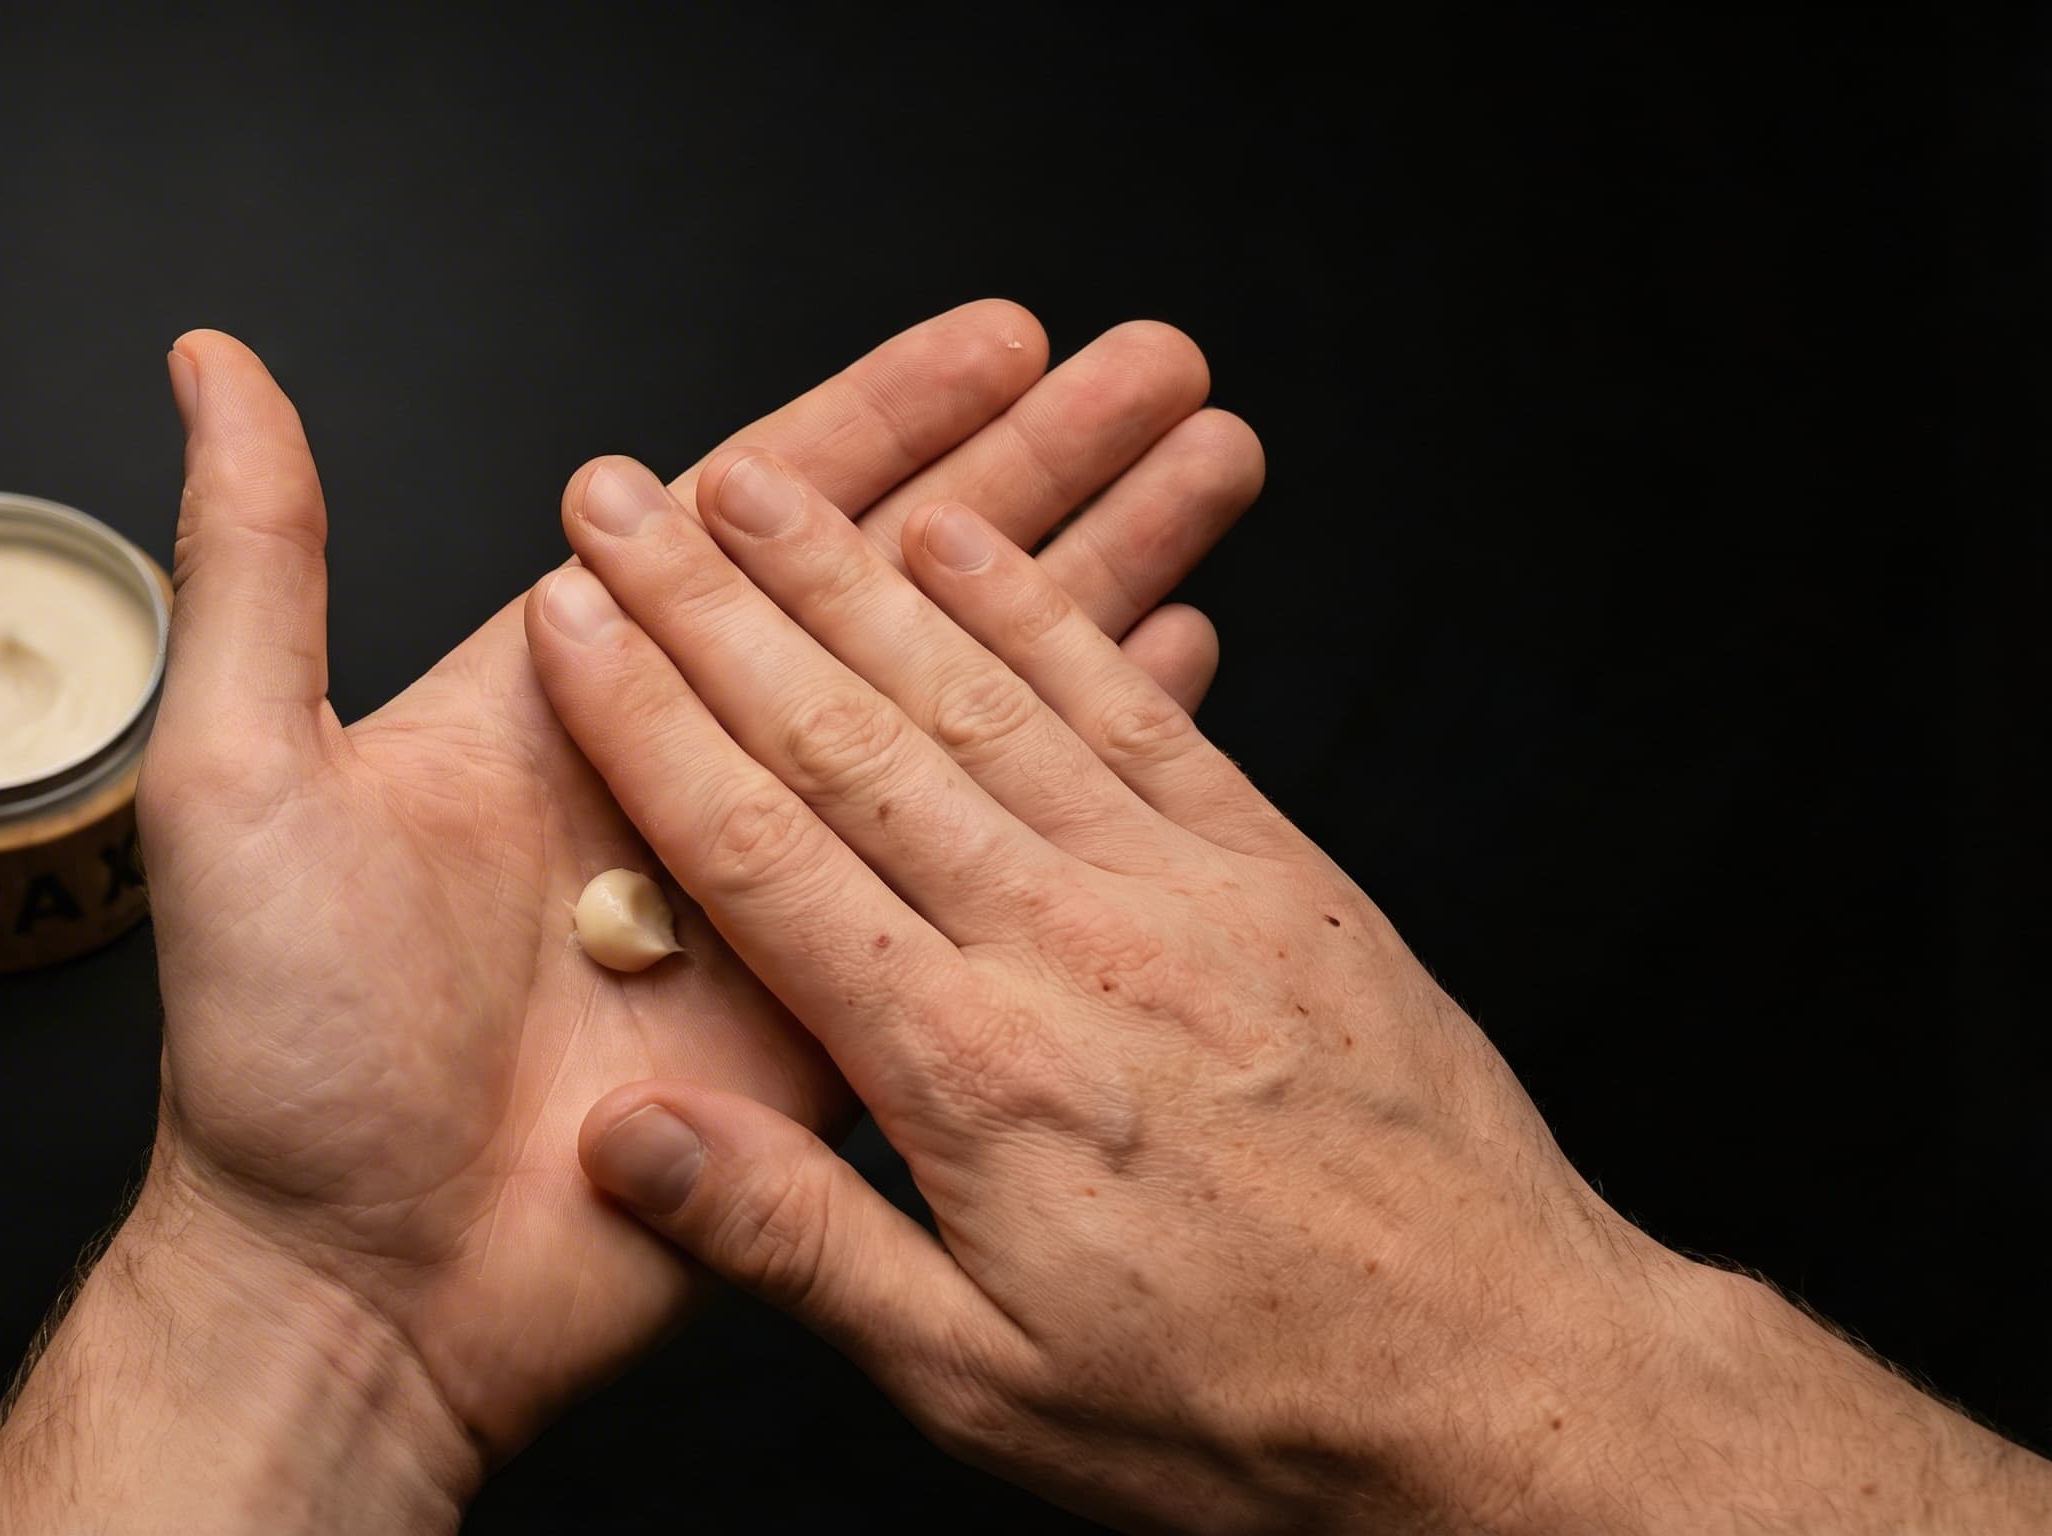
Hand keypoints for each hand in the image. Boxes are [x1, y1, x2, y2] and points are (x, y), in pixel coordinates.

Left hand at [0, 304, 1267, 1529]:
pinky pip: (982, 864)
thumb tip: (216, 367)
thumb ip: (260, 561)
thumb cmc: (280, 1054)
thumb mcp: (240, 778)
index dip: (892, 420)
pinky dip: (1079, 765)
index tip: (1005, 342)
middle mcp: (697, 773)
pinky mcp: (843, 1010)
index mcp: (578, 697)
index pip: (765, 516)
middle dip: (1042, 469)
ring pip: (968, 701)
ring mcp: (783, 890)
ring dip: (1094, 585)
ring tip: (1209, 473)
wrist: (355, 1291)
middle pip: (903, 586)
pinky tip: (1169, 678)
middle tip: (1159, 373)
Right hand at [523, 451, 2051, 1532]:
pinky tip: (973, 538)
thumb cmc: (1245, 1403)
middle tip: (629, 498)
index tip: (575, 618)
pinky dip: (1043, 611)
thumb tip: (629, 1140)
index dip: (649, 723)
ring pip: (982, 692)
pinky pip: (1134, 707)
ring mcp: (1179, 888)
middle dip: (718, 605)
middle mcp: (1067, 943)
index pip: (761, 856)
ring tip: (761, 485)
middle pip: (852, 739)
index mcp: (969, 1070)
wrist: (1509, 1378)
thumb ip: (797, 1244)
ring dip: (856, 572)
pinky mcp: (1276, 869)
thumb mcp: (987, 1387)